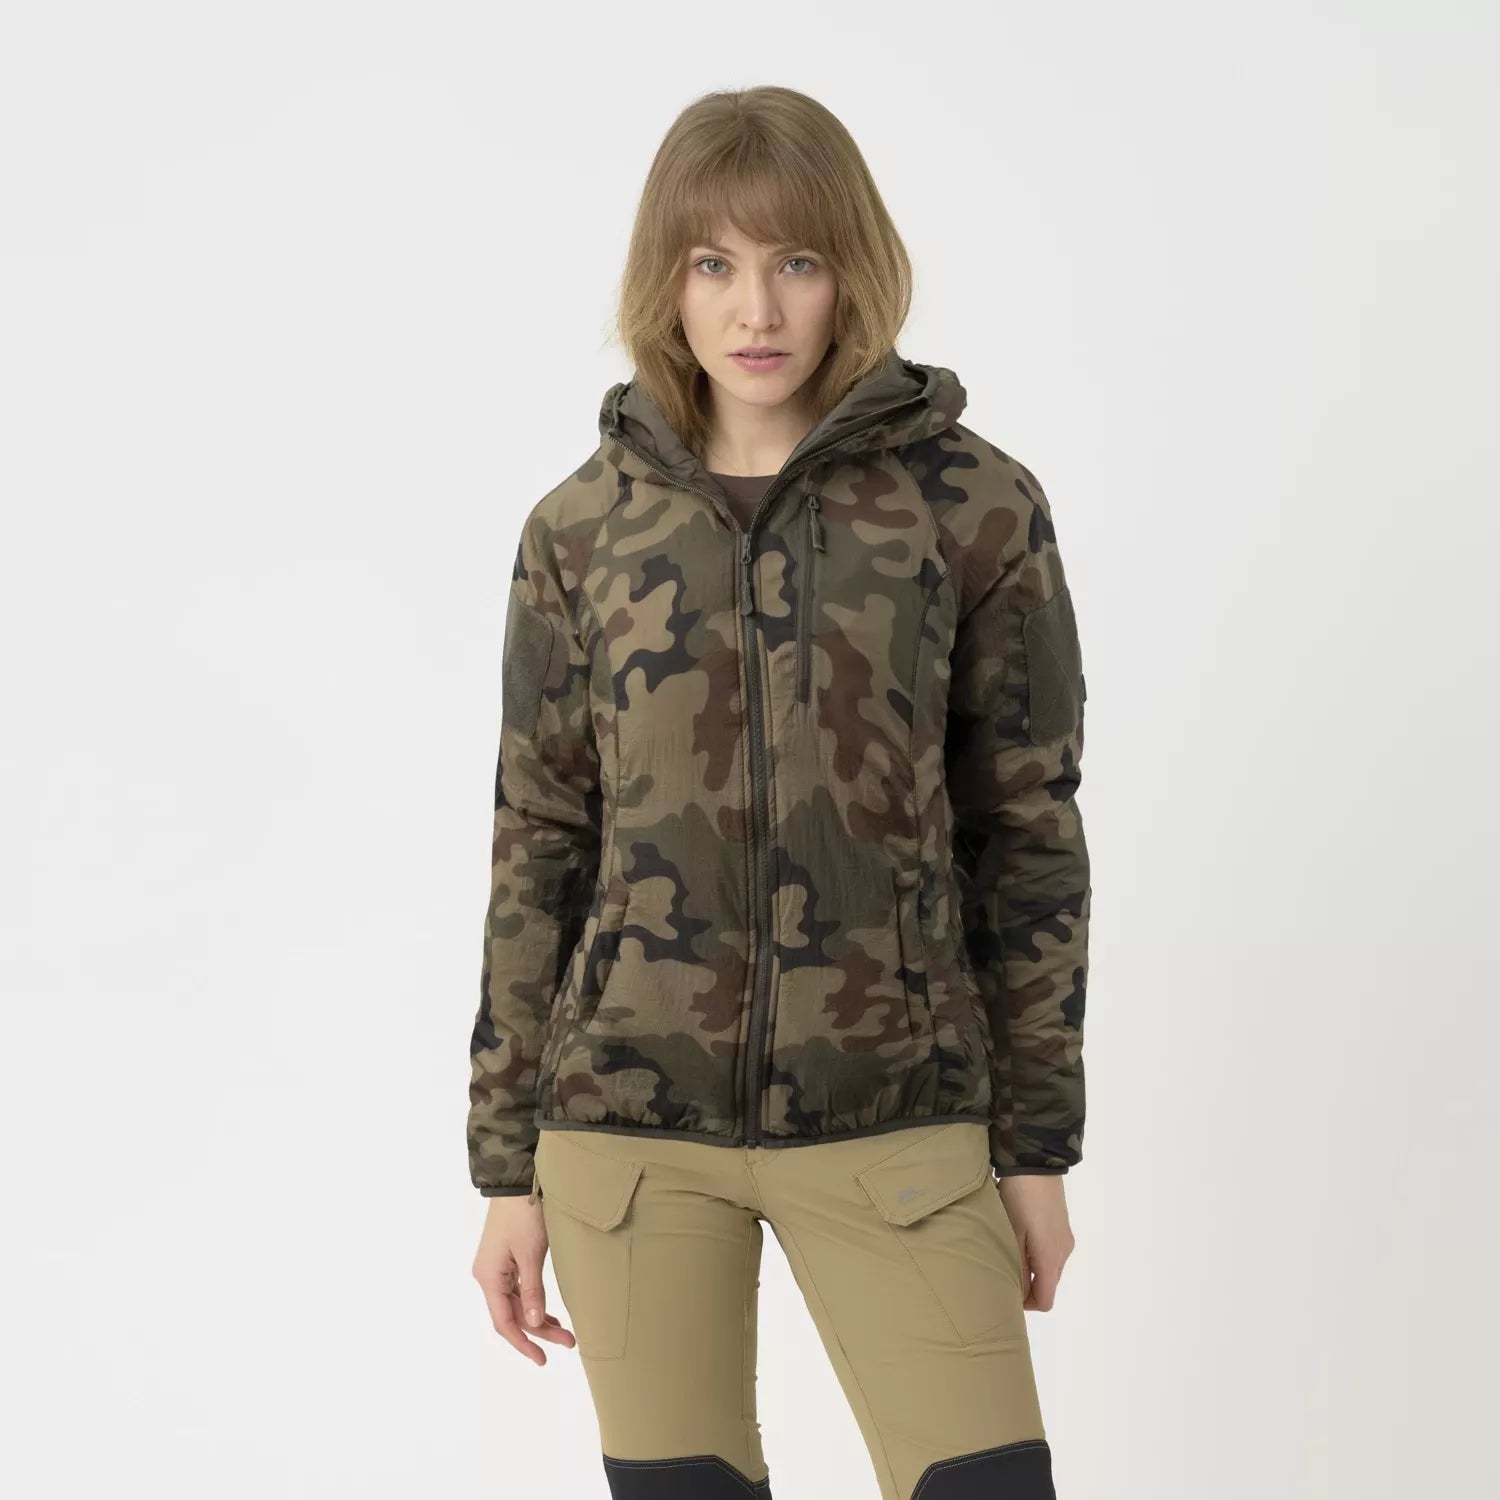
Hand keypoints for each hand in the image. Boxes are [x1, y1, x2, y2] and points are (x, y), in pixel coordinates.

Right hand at [472, 1195, 576, 1364]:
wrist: (517, 1182)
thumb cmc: (524, 1215)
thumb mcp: (531, 1254)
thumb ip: (533, 1290)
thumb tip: (535, 1324)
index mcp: (489, 1278)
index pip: (504, 1322)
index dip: (523, 1343)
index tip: (542, 1359)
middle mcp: (489, 1276)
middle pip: (514, 1314)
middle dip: (540, 1331)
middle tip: (569, 1343)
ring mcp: (498, 1268)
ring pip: (518, 1303)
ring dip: (540, 1318)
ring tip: (566, 1333)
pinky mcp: (508, 1259)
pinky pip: (520, 1290)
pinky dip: (535, 1302)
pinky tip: (550, 1313)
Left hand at [995, 1175, 1074, 1311]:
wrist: (1036, 1161)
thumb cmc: (1019, 1198)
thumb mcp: (1012, 1233)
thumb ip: (1016, 1266)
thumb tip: (1018, 1295)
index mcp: (1051, 1258)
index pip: (1046, 1301)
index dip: (1026, 1305)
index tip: (1005, 1294)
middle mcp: (1063, 1252)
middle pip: (1047, 1285)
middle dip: (1026, 1286)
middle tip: (1000, 1271)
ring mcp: (1064, 1238)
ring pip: (1048, 1267)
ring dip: (1030, 1267)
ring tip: (1006, 1250)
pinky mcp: (1062, 1225)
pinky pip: (1050, 1251)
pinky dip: (1036, 1253)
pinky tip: (1018, 1236)